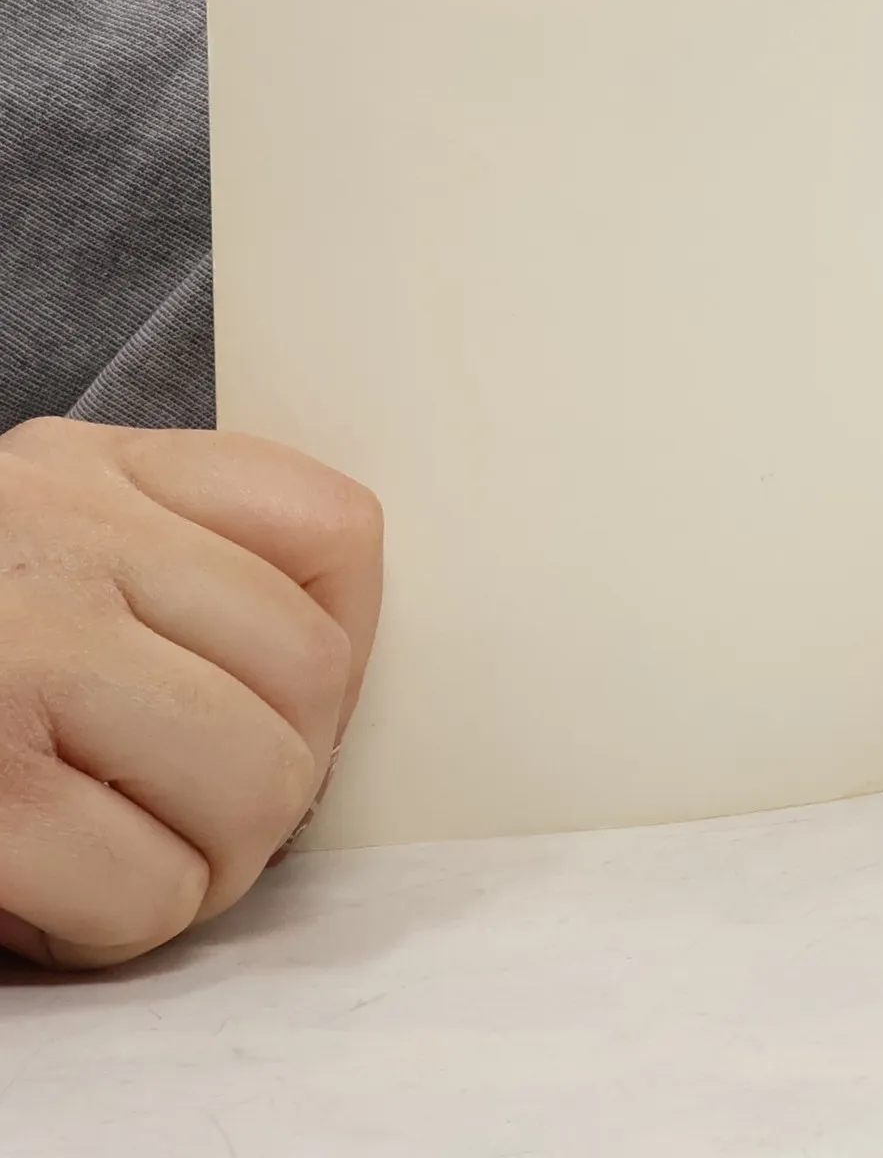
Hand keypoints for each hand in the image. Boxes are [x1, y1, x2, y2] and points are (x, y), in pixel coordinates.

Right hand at [0, 418, 380, 967]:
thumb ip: (171, 556)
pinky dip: (121, 921)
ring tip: (130, 852)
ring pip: (258, 788)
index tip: (283, 701)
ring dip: (211, 860)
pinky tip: (49, 892)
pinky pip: (150, 890)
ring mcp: (18, 658)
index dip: (342, 642)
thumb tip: (332, 662)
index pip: (332, 528)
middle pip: (312, 679)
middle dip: (274, 780)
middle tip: (196, 810)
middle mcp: (62, 539)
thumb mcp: (42, 534)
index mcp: (93, 469)